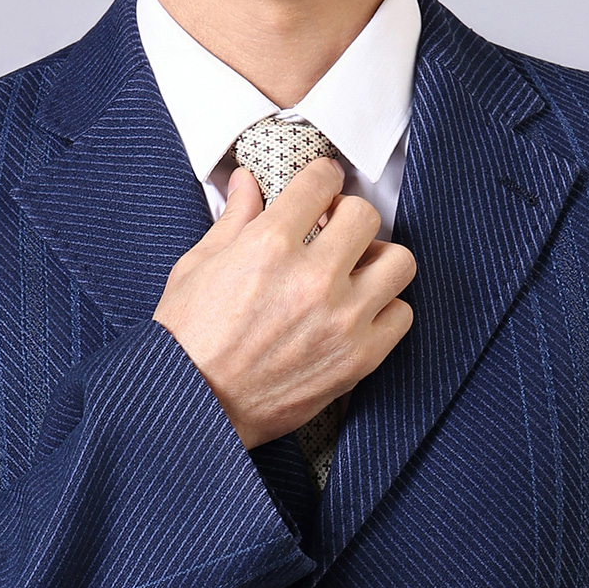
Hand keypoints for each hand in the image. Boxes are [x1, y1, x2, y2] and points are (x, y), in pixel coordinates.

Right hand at [154, 159, 416, 450]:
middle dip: (345, 216)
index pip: (321, 181)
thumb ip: (234, 219)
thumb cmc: (186, 340)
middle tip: (331, 231)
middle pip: (365, 214)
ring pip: (398, 261)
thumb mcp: (198, 266)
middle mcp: (313, 277)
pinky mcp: (358, 359)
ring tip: (353, 271)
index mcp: (270, 245)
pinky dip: (384, 309)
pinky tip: (358, 312)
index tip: (320, 187)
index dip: (320, 178)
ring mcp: (342, 319)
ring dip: (376, 259)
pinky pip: (402, 315)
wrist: (193, 409)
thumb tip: (246, 182)